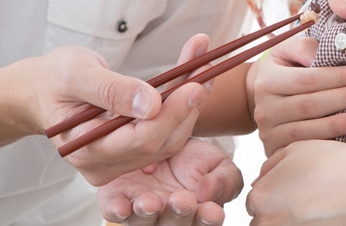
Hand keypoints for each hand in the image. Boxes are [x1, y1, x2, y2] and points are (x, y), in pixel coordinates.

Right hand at [21, 34, 212, 185]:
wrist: (46, 89)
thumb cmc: (56, 78)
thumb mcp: (77, 74)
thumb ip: (112, 90)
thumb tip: (151, 103)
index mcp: (85, 149)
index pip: (140, 140)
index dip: (171, 114)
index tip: (194, 85)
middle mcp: (105, 163)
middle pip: (162, 140)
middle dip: (188, 102)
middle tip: (206, 64)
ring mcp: (122, 160)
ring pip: (172, 135)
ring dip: (192, 99)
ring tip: (203, 61)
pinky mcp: (136, 149)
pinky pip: (169, 128)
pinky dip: (185, 101)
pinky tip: (196, 72)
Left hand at [98, 138, 243, 225]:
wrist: (164, 135)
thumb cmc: (195, 158)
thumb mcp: (219, 163)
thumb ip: (225, 180)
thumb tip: (208, 193)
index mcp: (198, 212)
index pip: (204, 222)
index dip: (208, 219)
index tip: (211, 210)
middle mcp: (169, 217)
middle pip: (173, 225)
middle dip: (178, 215)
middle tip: (180, 200)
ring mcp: (142, 211)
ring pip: (143, 222)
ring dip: (147, 214)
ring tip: (151, 203)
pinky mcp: (117, 200)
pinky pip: (114, 211)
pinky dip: (117, 210)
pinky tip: (122, 206)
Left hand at [246, 140, 345, 224]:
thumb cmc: (333, 164)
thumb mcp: (295, 151)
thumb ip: (270, 166)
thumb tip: (260, 181)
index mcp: (261, 198)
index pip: (255, 202)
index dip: (274, 194)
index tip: (294, 189)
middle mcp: (268, 223)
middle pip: (263, 221)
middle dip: (278, 213)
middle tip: (304, 201)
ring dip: (291, 221)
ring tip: (314, 210)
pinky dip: (307, 225)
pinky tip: (322, 216)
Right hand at [252, 35, 345, 155]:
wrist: (266, 97)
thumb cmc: (287, 68)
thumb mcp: (289, 50)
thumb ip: (305, 47)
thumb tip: (323, 55)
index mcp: (267, 80)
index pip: (307, 79)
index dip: (339, 77)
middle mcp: (264, 109)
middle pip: (310, 105)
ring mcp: (269, 134)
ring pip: (309, 130)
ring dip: (340, 123)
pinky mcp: (276, 152)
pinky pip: (305, 149)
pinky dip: (329, 144)